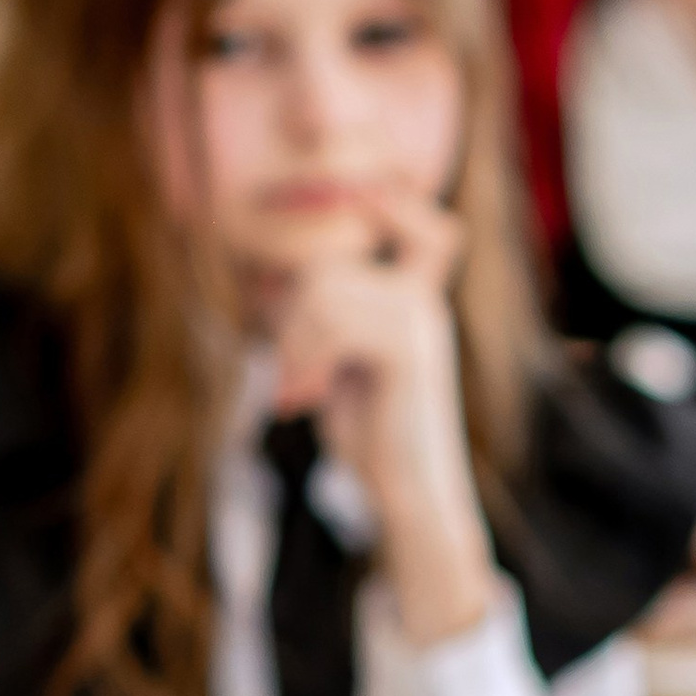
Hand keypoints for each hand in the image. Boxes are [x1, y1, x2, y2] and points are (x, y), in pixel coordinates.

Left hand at [264, 190, 497, 649]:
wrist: (410, 500)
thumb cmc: (372, 436)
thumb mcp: (339, 362)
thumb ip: (324, 315)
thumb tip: (273, 279)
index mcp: (412, 296)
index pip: (407, 217)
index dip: (386, 195)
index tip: (350, 204)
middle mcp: (423, 299)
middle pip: (325, 263)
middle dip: (288, 317)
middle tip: (289, 375)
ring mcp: (421, 320)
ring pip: (322, 290)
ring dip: (291, 345)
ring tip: (298, 392)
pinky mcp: (410, 350)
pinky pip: (332, 321)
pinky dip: (302, 362)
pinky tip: (304, 401)